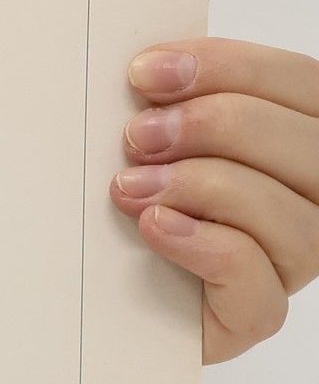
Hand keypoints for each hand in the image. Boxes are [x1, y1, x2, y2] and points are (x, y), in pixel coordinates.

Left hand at [112, 38, 318, 361]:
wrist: (87, 296)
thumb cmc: (120, 208)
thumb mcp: (148, 142)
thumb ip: (170, 103)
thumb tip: (151, 68)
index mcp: (297, 141)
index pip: (301, 84)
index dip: (232, 67)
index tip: (147, 72)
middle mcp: (311, 199)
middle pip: (309, 146)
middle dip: (217, 125)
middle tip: (138, 135)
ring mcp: (289, 262)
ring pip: (294, 217)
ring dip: (206, 186)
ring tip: (132, 186)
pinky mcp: (251, 316)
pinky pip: (257, 284)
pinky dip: (206, 247)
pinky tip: (156, 227)